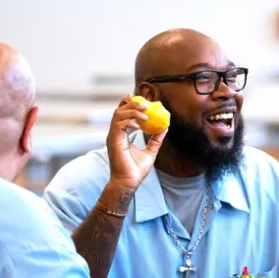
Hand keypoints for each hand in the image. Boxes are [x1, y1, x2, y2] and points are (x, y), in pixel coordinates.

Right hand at [102, 93, 167, 208]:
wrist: (129, 182)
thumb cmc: (136, 170)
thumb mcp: (151, 151)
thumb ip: (156, 139)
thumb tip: (165, 127)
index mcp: (121, 134)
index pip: (122, 114)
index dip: (127, 103)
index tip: (136, 96)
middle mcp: (115, 133)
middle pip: (119, 110)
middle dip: (131, 103)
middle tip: (145, 103)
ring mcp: (113, 136)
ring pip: (118, 114)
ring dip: (132, 111)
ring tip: (146, 114)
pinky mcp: (114, 140)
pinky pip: (119, 125)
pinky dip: (129, 121)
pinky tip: (139, 125)